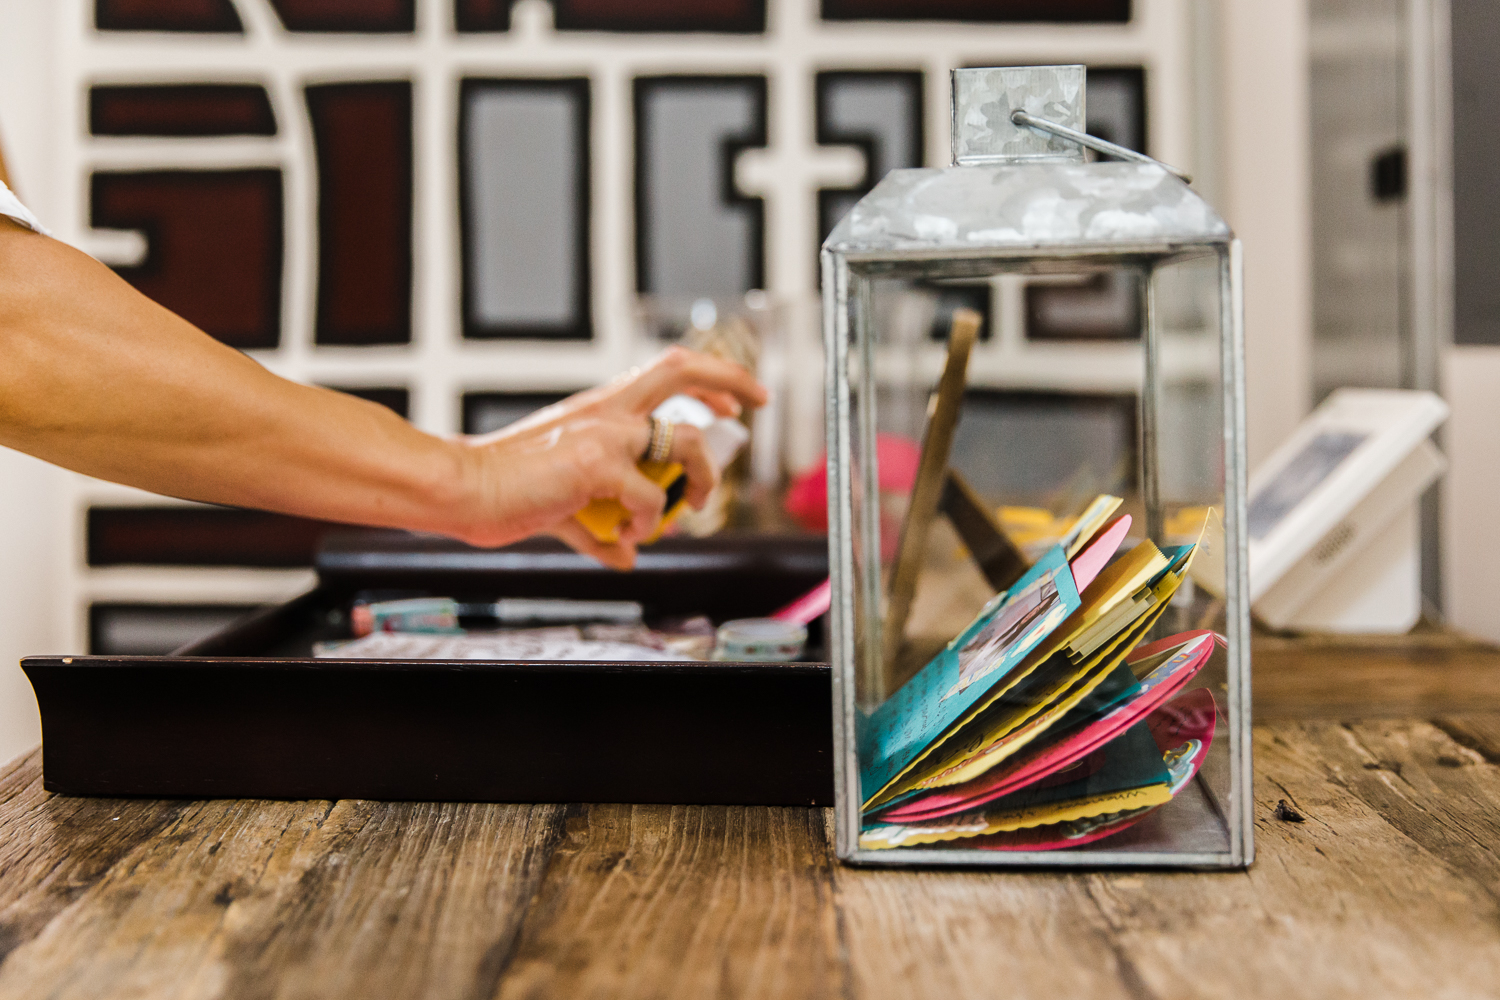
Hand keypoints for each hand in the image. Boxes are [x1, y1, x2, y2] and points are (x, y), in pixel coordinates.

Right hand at [451, 347, 766, 568]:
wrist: (464, 488)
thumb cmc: (503, 488)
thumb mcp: (562, 503)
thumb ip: (596, 527)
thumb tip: (624, 555)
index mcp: (599, 409)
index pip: (664, 372)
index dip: (707, 379)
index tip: (729, 402)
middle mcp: (606, 411)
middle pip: (681, 369)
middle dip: (730, 379)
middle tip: (755, 402)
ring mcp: (604, 434)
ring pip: (685, 441)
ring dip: (702, 478)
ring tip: (691, 506)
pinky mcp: (597, 465)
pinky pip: (649, 498)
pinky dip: (646, 525)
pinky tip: (625, 539)